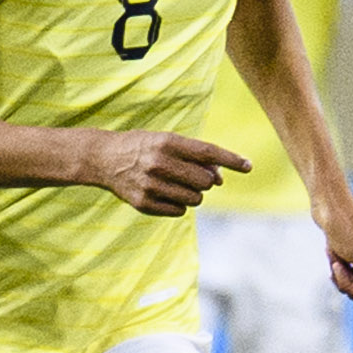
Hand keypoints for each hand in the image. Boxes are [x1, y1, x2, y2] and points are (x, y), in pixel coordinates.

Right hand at [82, 130, 246, 216]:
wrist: (103, 158)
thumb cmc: (145, 147)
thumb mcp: (168, 141)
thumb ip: (196, 157)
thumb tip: (221, 179)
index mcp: (168, 142)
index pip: (208, 152)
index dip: (231, 160)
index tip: (248, 166)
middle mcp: (159, 163)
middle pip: (206, 181)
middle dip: (208, 181)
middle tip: (196, 176)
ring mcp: (150, 185)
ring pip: (196, 199)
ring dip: (194, 194)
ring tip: (178, 184)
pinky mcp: (143, 203)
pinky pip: (180, 211)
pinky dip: (180, 204)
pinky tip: (166, 193)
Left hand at [319, 190, 352, 307]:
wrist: (330, 206)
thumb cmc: (345, 229)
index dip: (352, 287)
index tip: (340, 269)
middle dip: (344, 281)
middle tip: (336, 262)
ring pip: (352, 284)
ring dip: (338, 272)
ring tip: (335, 253)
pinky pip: (346, 274)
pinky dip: (336, 265)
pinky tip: (333, 252)